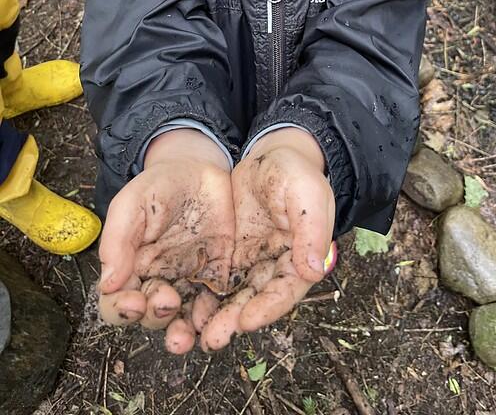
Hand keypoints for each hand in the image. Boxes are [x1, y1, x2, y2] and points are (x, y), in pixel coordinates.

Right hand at [97, 130, 234, 354]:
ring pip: (183, 319)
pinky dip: (217, 316)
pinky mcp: (219, 274)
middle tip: (168, 300)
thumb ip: (119, 238)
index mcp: (131, 267)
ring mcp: (190, 280)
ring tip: (188, 336)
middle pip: (151, 315)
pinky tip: (218, 319)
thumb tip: (108, 282)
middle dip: (156, 316)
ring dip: (184, 333)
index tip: (133, 302)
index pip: (117, 302)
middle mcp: (159, 280)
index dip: (121, 310)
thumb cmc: (160, 183)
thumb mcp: (134, 202)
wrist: (201, 168)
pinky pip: (217, 302)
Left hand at [200, 128, 334, 350]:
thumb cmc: (295, 172)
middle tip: (213, 338)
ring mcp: (252, 263)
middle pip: (256, 301)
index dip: (268, 309)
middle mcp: (276, 267)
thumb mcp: (307, 194)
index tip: (246, 321)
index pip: (286, 291)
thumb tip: (313, 271)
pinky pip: (215, 279)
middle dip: (235, 321)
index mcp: (301, 257)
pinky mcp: (230, 255)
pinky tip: (182, 307)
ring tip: (193, 334)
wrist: (269, 156)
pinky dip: (202, 295)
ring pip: (233, 296)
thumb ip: (312, 230)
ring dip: (216, 315)